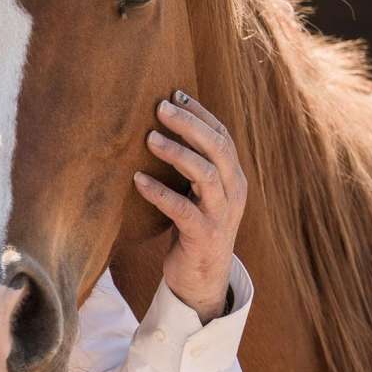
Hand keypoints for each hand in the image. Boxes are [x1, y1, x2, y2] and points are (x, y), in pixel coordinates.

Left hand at [136, 91, 246, 321]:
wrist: (201, 278)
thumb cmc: (191, 229)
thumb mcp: (195, 193)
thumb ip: (189, 167)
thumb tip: (157, 129)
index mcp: (234, 177)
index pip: (222, 136)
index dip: (201, 113)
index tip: (175, 93)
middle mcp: (234, 191)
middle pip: (218, 148)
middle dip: (190, 124)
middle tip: (160, 106)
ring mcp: (221, 214)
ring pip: (207, 174)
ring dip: (177, 153)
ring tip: (149, 138)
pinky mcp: (204, 236)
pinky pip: (183, 210)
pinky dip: (160, 193)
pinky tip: (137, 180)